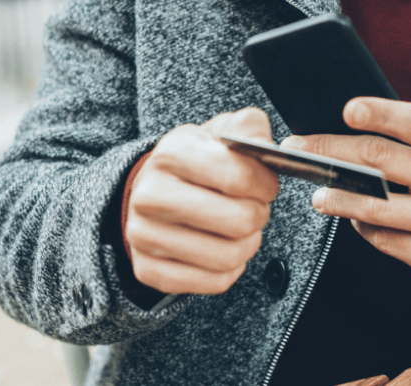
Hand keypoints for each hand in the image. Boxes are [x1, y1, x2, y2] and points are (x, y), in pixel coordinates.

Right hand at [124, 107, 281, 294]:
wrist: (149, 190)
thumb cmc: (194, 162)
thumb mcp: (219, 132)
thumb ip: (248, 128)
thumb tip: (264, 148)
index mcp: (170, 154)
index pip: (239, 177)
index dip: (266, 184)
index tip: (266, 184)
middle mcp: (150, 195)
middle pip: (238, 221)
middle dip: (259, 215)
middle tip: (254, 207)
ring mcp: (144, 236)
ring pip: (228, 257)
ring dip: (248, 243)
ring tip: (241, 229)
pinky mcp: (147, 269)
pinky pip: (214, 282)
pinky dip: (230, 269)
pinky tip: (223, 248)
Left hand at [282, 98, 410, 295]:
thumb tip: (344, 132)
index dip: (382, 114)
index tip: (347, 109)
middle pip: (384, 163)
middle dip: (332, 153)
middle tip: (300, 149)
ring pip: (378, 207)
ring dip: (338, 198)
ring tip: (319, 193)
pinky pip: (387, 242)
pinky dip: (362, 229)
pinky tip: (353, 220)